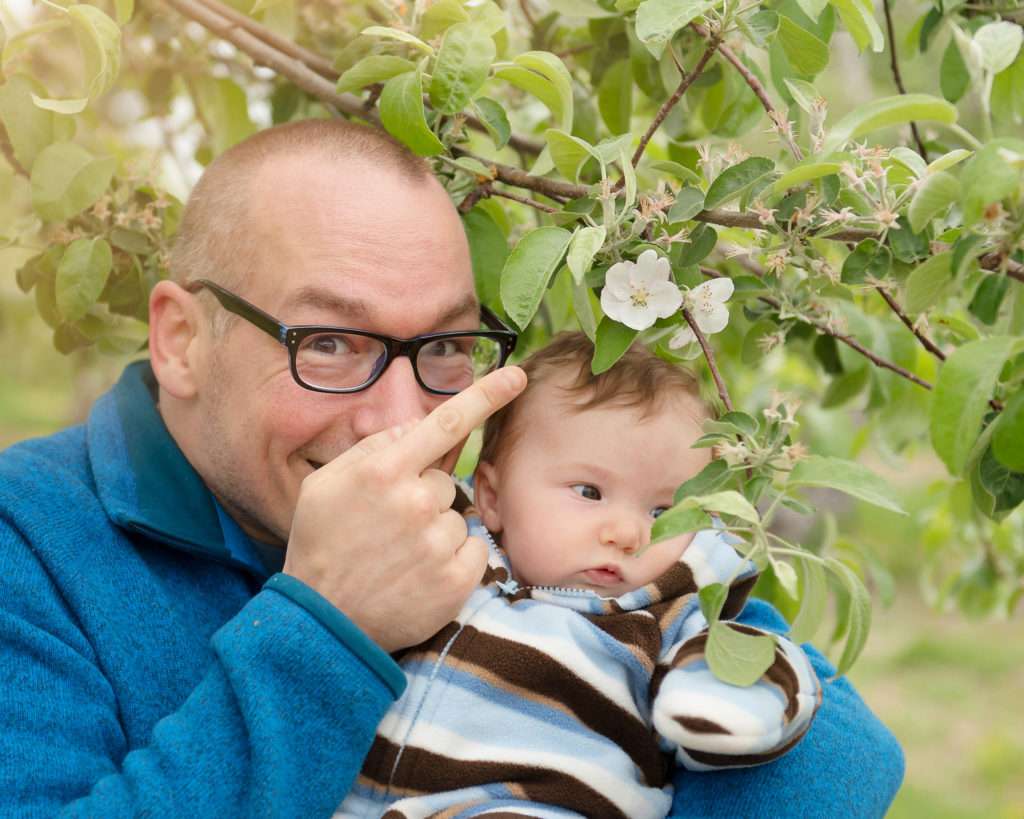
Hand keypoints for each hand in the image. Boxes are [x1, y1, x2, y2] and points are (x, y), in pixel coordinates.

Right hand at [283, 366, 526, 651]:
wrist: (324, 623)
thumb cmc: (321, 545)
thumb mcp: (325, 483)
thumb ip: (372, 447)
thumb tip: (415, 427)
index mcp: (384, 470)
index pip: (447, 421)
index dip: (487, 395)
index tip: (518, 376)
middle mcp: (416, 501)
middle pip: (444, 480)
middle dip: (423, 497)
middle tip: (388, 528)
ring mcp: (438, 543)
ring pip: (458, 517)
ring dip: (437, 531)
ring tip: (399, 556)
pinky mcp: (456, 580)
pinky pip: (473, 550)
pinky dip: (455, 560)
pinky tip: (420, 575)